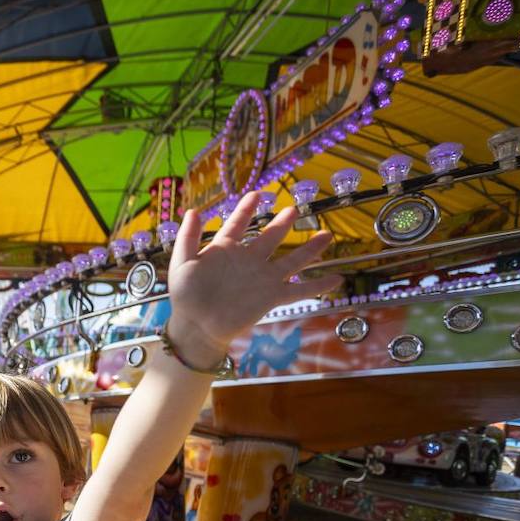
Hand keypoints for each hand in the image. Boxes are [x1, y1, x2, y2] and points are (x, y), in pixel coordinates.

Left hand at [166, 191, 344, 368]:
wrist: (196, 325)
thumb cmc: (186, 296)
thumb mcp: (182, 263)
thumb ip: (188, 237)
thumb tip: (194, 211)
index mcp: (225, 249)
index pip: (238, 223)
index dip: (246, 209)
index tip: (256, 194)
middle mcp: (248, 260)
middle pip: (270, 237)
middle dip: (282, 223)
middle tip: (293, 209)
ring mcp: (262, 277)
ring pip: (292, 259)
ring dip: (309, 249)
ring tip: (326, 235)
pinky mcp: (271, 296)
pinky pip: (299, 290)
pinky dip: (319, 286)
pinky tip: (337, 280)